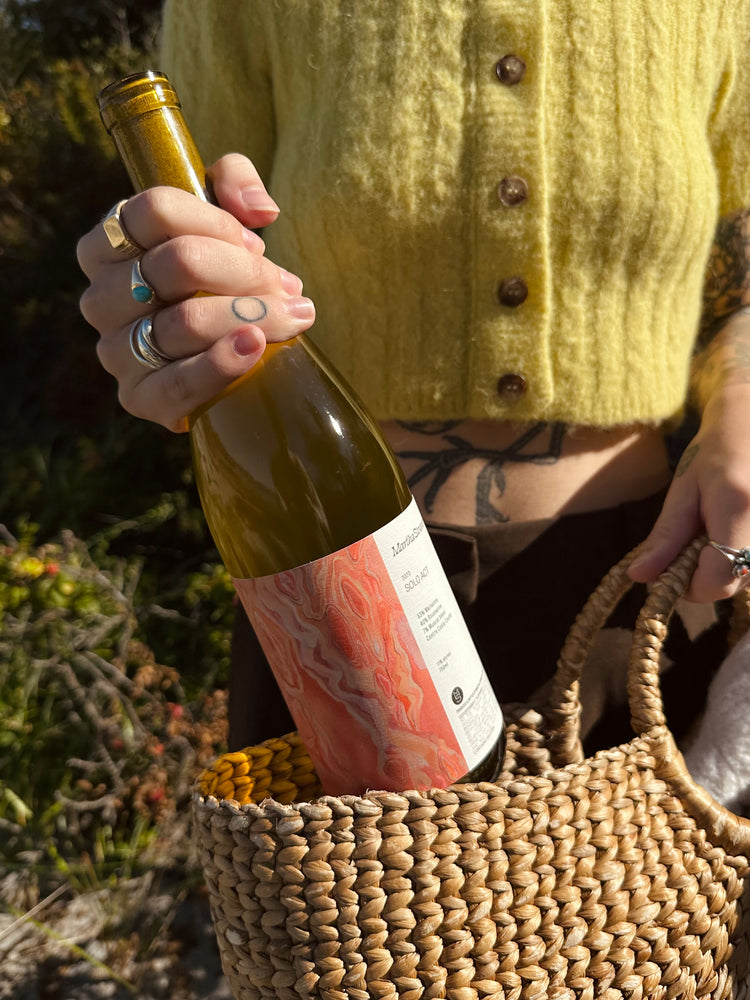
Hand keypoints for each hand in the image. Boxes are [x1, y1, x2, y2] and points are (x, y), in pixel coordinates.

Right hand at [77, 154, 314, 431]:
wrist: (223, 363)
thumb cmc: (219, 281)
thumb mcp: (224, 216)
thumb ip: (233, 180)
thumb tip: (259, 209)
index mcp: (109, 245)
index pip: (156, 210)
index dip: (217, 222)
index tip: (255, 243)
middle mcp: (102, 297)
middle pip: (178, 263)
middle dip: (247, 272)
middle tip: (288, 288)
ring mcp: (116, 350)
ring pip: (186, 321)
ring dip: (253, 315)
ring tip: (294, 318)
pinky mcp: (139, 398)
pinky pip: (178, 382)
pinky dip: (223, 363)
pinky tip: (257, 347)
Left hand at [628, 383, 749, 601]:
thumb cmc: (714, 451)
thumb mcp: (682, 491)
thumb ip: (664, 538)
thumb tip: (640, 577)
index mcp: (737, 508)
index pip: (717, 582)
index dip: (689, 586)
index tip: (670, 570)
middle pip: (733, 583)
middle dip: (705, 574)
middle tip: (692, 539)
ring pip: (746, 575)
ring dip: (724, 564)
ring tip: (715, 526)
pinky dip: (739, 554)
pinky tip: (731, 527)